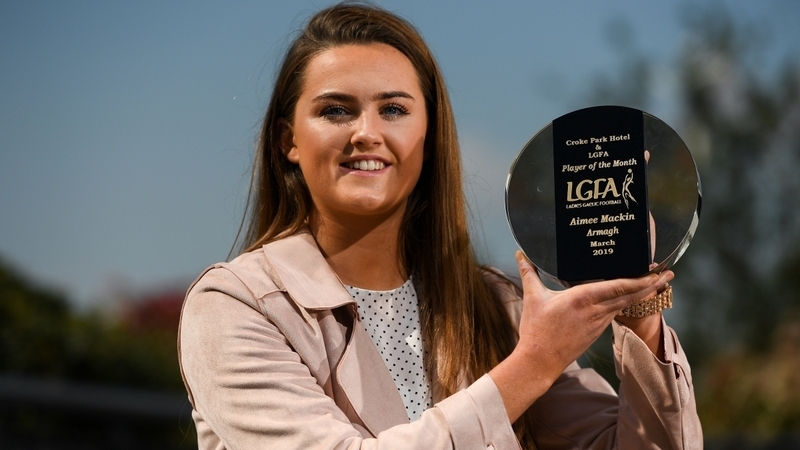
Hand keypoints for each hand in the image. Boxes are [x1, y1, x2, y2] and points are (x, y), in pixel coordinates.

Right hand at [489, 251, 670, 421]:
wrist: (540, 360)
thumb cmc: (536, 329)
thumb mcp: (533, 297)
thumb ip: (529, 273)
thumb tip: (520, 254)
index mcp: (582, 298)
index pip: (619, 286)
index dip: (640, 278)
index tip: (655, 270)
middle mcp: (596, 310)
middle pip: (631, 296)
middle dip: (652, 285)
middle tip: (669, 274)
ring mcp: (598, 323)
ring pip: (626, 305)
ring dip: (643, 294)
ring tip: (657, 283)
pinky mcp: (596, 332)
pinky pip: (616, 313)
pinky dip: (628, 304)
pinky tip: (631, 299)